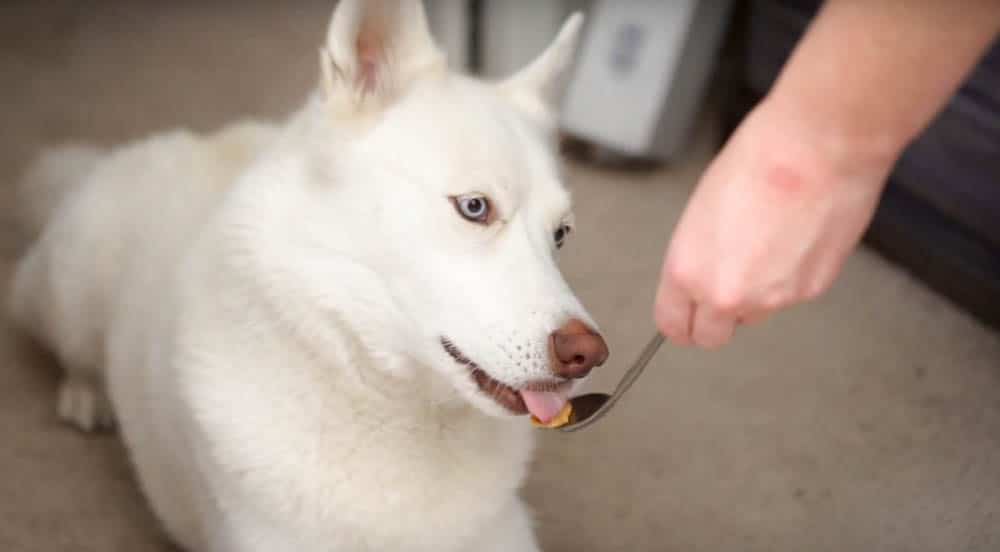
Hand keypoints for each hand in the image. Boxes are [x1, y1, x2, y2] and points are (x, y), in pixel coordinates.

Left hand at [654, 99, 895, 347]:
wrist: (818, 148)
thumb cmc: (759, 160)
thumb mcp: (701, 211)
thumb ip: (698, 257)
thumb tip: (703, 274)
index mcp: (687, 271)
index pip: (673, 325)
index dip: (680, 323)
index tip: (684, 319)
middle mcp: (726, 294)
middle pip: (712, 336)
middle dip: (715, 320)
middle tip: (723, 293)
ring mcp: (771, 298)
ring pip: (755, 316)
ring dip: (755, 295)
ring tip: (765, 245)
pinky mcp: (810, 292)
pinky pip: (790, 297)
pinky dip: (790, 278)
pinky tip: (793, 240)